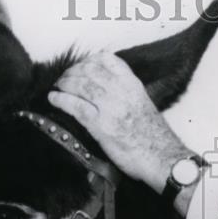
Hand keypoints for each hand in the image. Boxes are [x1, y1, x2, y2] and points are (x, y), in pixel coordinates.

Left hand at [48, 52, 191, 192]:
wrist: (163, 158)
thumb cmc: (155, 137)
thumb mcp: (144, 105)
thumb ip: (126, 94)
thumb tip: (106, 90)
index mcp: (133, 85)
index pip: (108, 60)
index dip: (89, 60)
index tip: (81, 65)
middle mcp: (122, 92)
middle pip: (90, 70)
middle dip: (72, 72)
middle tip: (64, 78)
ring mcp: (111, 108)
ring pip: (80, 85)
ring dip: (64, 84)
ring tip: (57, 87)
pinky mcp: (101, 126)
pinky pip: (75, 106)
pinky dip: (61, 100)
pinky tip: (53, 99)